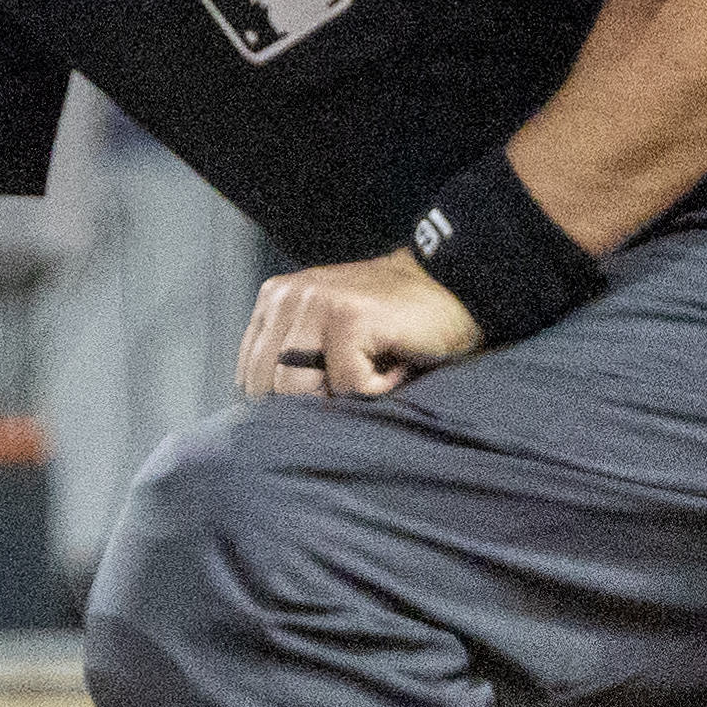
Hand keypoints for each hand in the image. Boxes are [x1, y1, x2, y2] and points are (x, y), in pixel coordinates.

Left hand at [239, 250, 484, 397]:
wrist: (456, 288)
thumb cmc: (392, 325)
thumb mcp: (328, 336)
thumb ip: (293, 359)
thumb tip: (264, 418)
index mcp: (274, 301)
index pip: (249, 375)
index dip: (285, 402)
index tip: (327, 395)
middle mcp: (286, 296)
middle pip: (267, 386)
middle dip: (311, 403)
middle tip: (356, 384)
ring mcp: (316, 302)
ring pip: (297, 388)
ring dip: (343, 396)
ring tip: (375, 372)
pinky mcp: (349, 317)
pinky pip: (346, 384)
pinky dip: (378, 389)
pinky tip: (396, 365)